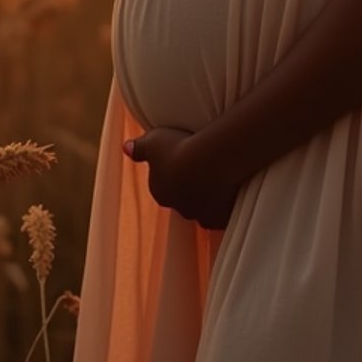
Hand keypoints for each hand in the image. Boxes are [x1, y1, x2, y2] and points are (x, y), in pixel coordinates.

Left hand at [123, 128, 240, 229]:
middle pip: (184, 199)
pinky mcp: (221, 220)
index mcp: (160, 191)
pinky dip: (228, 204)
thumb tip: (126, 148)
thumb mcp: (154, 141)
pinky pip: (224, 213)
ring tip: (223, 176)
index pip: (165, 185)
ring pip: (204, 209)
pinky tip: (235, 189)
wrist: (210, 161)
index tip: (185, 158)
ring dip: (211, 197)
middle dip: (192, 188)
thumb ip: (140, 147)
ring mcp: (201, 216)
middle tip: (205, 167)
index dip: (175, 172)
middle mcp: (178, 208)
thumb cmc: (179, 148)